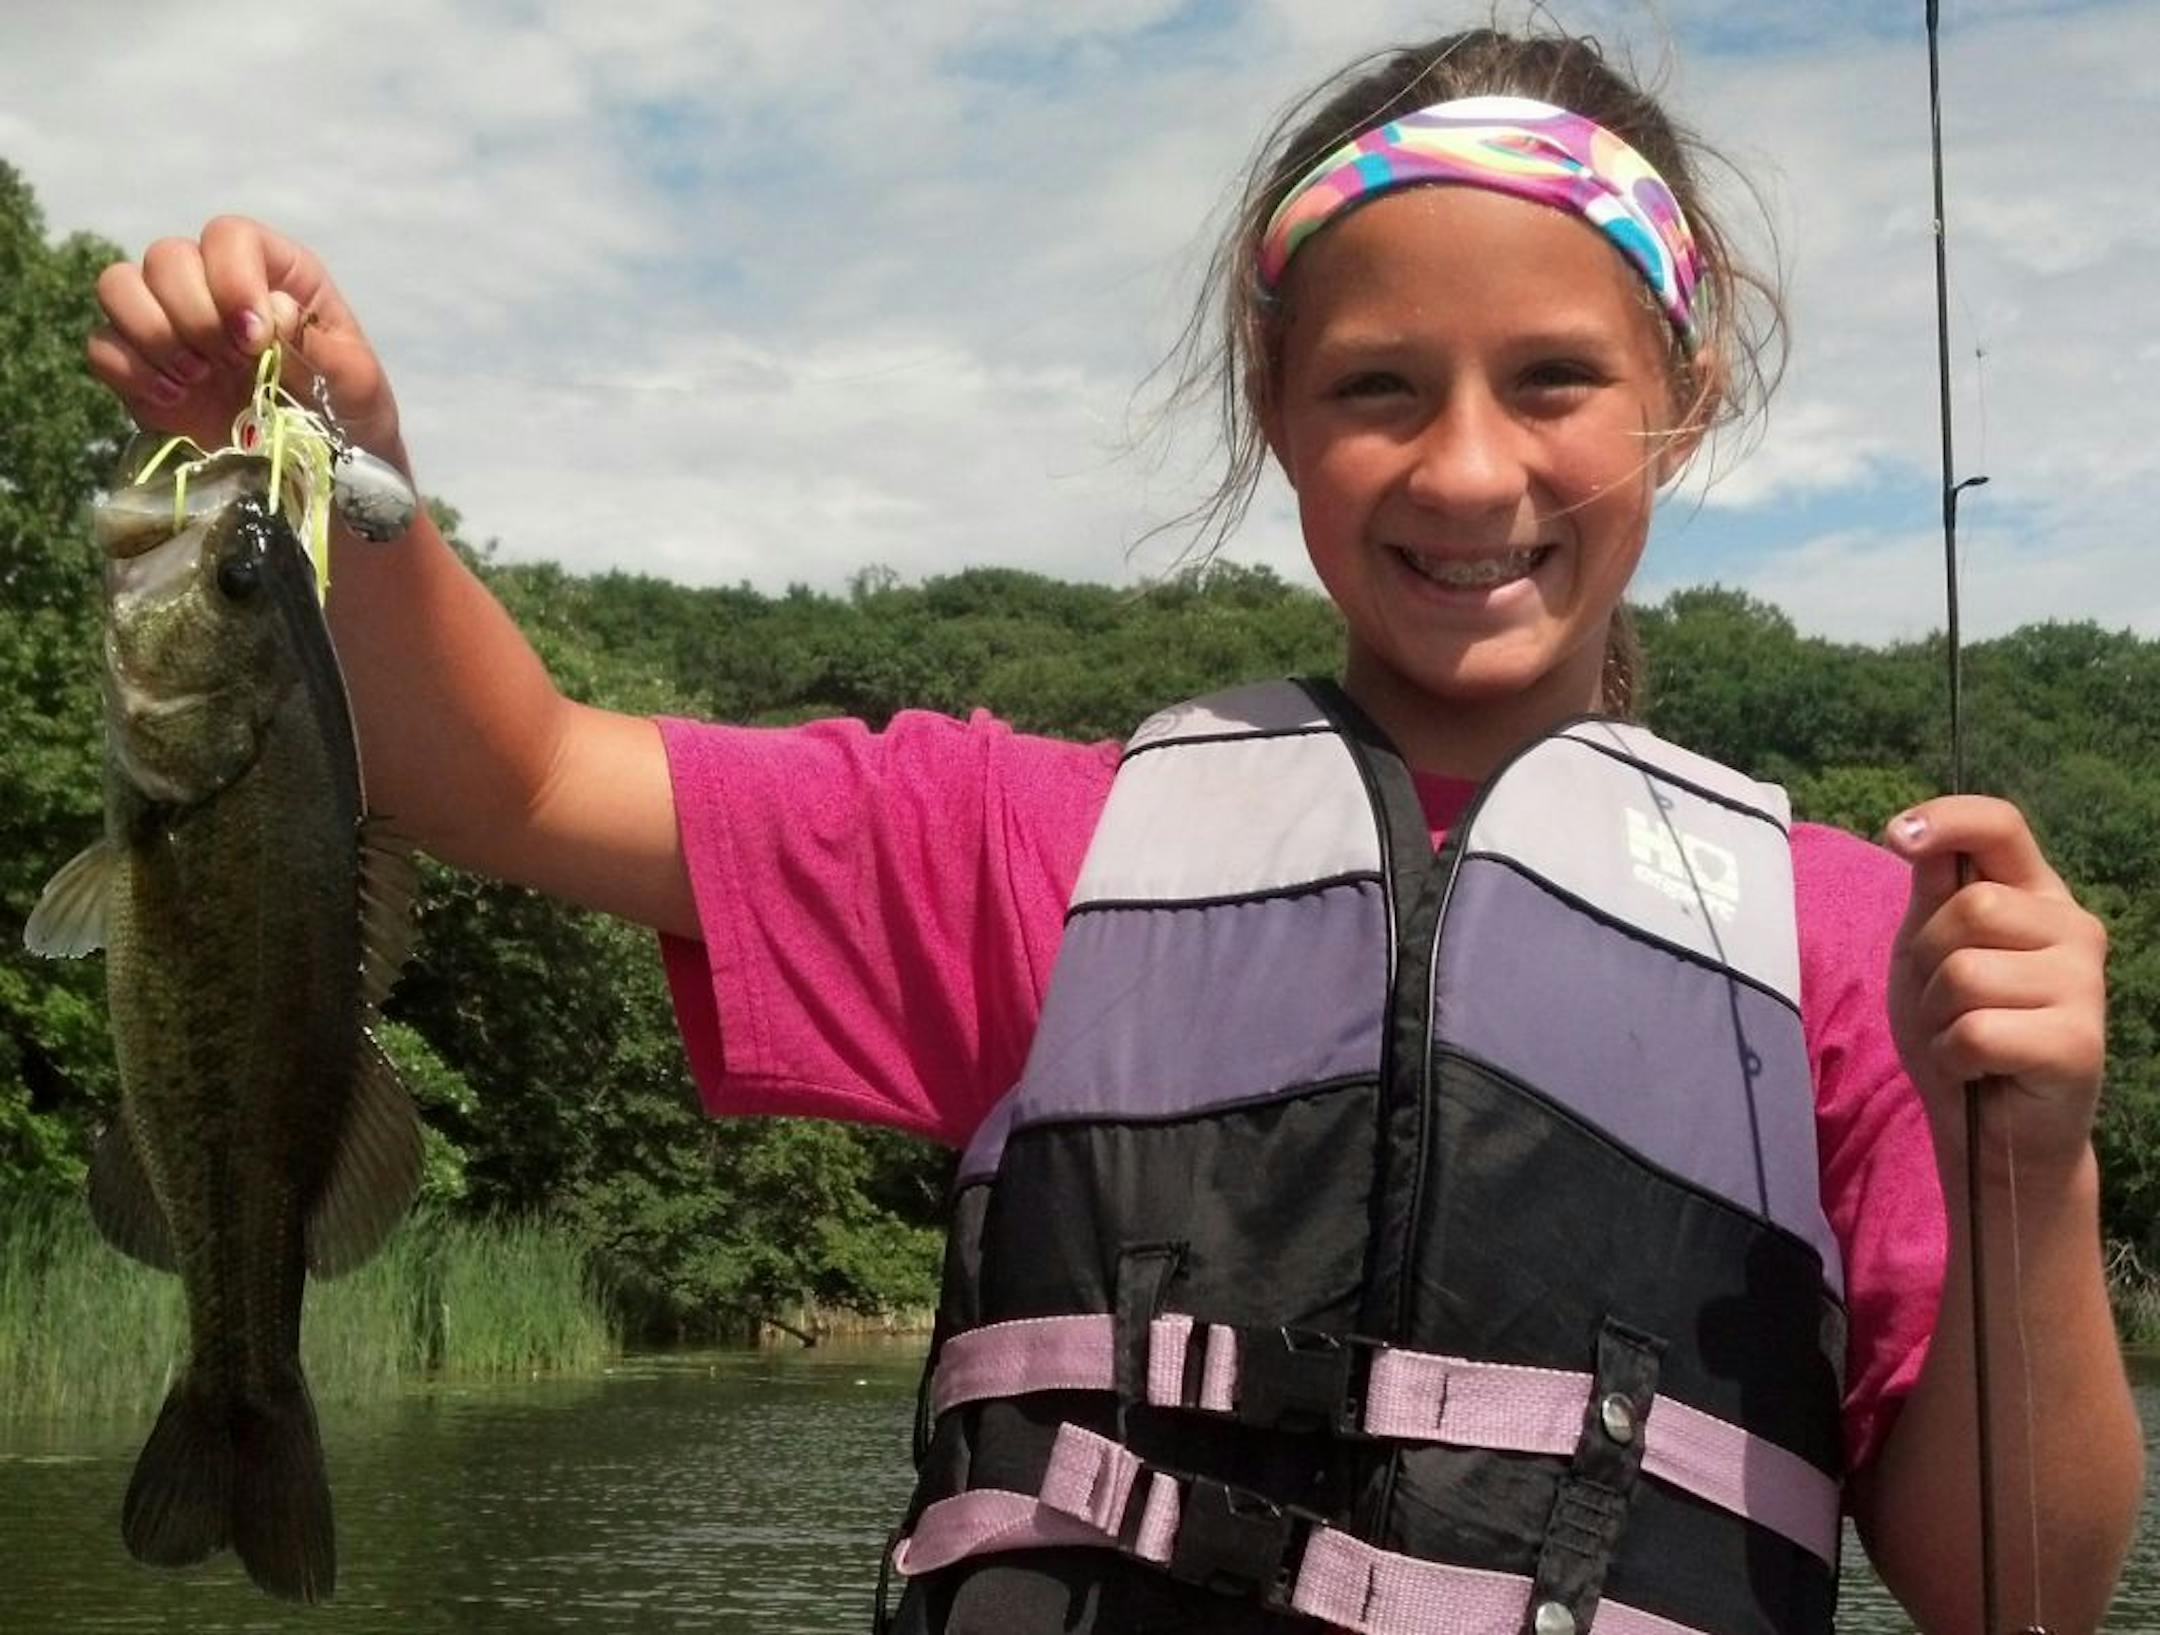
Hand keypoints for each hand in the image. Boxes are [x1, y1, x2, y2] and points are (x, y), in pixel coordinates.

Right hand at [87, 217, 401, 465]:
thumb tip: (272, 311)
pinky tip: (174, 400)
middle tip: (229, 364)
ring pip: (118, 284)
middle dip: (194, 315)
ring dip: (153, 333)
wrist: (321, 474)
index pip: (229, 235)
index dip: (232, 277)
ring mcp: (172, 322)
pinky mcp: (141, 366)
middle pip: (166, 257)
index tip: (253, 336)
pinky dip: (130, 370)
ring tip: (197, 378)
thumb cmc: (347, 414)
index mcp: (274, 273)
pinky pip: (103, 345)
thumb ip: (318, 343)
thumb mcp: (356, 381)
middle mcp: (214, 285)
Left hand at [1883, 794, 2107, 1173]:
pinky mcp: (2079, 1043)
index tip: (1897, 834)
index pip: (2000, 826)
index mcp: (2036, 895)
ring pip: (1966, 972)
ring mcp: (2085, 985)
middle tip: (1945, 1002)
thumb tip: (1917, 832)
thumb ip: (1933, 894)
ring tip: (1964, 1037)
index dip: (1948, 819)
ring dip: (1939, 1014)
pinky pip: (1975, 1031)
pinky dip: (1954, 1055)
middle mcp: (2074, 929)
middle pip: (1971, 907)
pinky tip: (1979, 1068)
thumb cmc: (1957, 1031)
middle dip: (1929, 958)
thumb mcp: (1928, 951)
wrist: (1991, 1129)